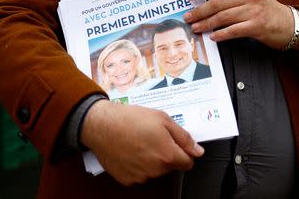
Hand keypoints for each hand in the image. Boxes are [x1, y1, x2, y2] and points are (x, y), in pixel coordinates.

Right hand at [80, 100, 203, 185]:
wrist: (101, 125)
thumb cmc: (130, 118)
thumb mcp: (162, 119)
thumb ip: (183, 137)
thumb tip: (197, 150)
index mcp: (167, 155)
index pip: (188, 163)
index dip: (184, 151)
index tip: (175, 143)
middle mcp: (156, 170)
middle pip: (170, 166)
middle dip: (166, 153)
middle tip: (153, 136)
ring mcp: (141, 177)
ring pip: (155, 170)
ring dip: (151, 159)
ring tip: (139, 141)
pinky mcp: (127, 179)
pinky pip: (139, 174)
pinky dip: (137, 165)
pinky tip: (130, 150)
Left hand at [184, 0, 298, 52]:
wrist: (289, 24)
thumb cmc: (266, 11)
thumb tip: (206, 2)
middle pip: (218, 2)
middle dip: (200, 11)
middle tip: (188, 17)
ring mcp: (254, 10)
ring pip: (223, 17)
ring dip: (207, 23)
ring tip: (196, 28)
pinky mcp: (257, 26)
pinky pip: (234, 30)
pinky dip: (221, 34)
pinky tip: (213, 37)